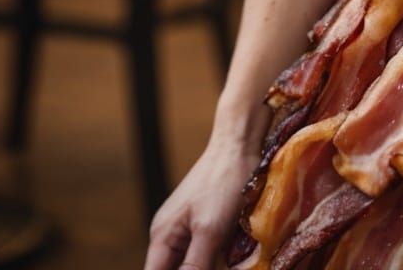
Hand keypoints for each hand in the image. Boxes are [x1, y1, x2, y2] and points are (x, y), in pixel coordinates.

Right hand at [143, 131, 257, 269]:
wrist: (240, 144)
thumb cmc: (224, 181)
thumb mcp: (209, 230)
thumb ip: (193, 265)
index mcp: (162, 237)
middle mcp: (170, 235)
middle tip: (216, 261)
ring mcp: (188, 227)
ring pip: (192, 263)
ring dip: (207, 264)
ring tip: (223, 251)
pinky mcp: (207, 222)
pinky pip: (206, 250)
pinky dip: (218, 256)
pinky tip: (232, 251)